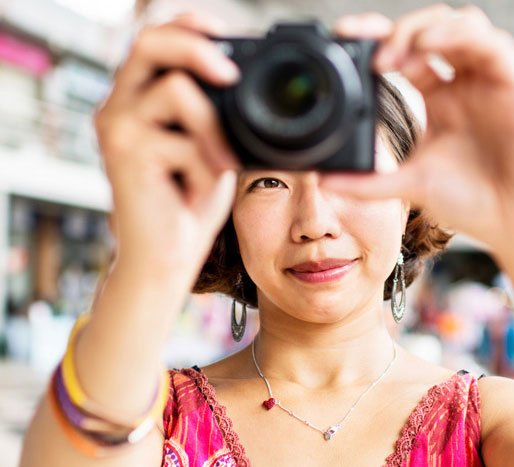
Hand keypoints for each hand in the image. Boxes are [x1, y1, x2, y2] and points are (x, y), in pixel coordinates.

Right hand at [94, 13, 239, 285]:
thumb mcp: (211, 148)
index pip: (155, 41)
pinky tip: (197, 192)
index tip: (225, 32)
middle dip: (197, 48)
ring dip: (213, 130)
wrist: (166, 257)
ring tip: (221, 166)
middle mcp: (119, 106)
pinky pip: (186, 140)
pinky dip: (206, 167)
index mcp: (138, 100)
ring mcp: (118, 127)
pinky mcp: (126, 153)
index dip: (188, 26)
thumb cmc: (189, 203)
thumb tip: (242, 81)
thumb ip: (215, 114)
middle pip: (150, 41)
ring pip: (175, 89)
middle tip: (231, 74)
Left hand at [323, 5, 513, 268]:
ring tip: (394, 56)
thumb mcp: (410, 186)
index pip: (405, 54)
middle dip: (397, 31)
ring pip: (461, 25)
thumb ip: (368, 183)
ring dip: (424, 29)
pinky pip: (491, 43)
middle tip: (371, 56)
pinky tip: (430, 47)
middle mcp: (463, 84)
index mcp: (438, 99)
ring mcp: (488, 82)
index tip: (345, 38)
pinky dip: (458, 36)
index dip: (376, 39)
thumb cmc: (474, 204)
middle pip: (430, 29)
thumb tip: (323, 181)